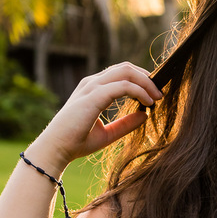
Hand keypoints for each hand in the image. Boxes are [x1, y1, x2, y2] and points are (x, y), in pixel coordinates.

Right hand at [27, 62, 161, 171]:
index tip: (154, 94)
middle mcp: (92, 83)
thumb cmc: (77, 141)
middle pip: (126, 68)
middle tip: (160, 93)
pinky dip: (139, 91)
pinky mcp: (94, 96)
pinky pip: (123, 86)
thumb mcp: (108, 133)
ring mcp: (92, 87)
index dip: (140, 79)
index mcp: (93, 89)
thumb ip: (125, 124)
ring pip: (126, 72)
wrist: (56, 149)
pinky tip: (148, 103)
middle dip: (146, 77)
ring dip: (146, 82)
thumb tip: (145, 115)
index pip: (120, 73)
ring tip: (157, 97)